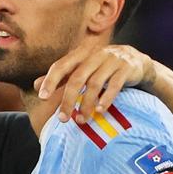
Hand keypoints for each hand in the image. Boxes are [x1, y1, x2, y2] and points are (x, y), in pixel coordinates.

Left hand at [34, 44, 155, 123]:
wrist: (137, 61)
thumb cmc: (103, 67)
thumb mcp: (82, 69)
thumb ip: (61, 77)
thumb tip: (35, 86)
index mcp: (82, 53)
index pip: (62, 65)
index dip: (51, 80)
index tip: (42, 97)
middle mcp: (96, 54)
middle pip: (78, 78)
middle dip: (68, 99)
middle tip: (62, 118)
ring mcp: (113, 60)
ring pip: (95, 83)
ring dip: (87, 104)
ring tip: (81, 120)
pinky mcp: (127, 68)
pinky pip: (115, 85)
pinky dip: (107, 99)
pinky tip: (100, 111)